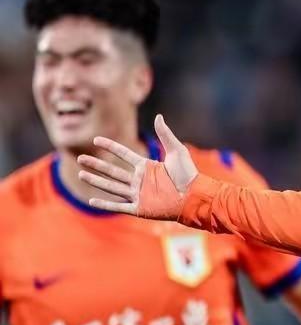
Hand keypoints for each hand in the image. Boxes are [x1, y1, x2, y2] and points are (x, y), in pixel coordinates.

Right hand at [76, 114, 196, 218]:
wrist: (195, 196)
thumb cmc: (189, 175)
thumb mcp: (177, 151)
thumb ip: (165, 135)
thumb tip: (158, 116)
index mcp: (146, 166)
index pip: (123, 154)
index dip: (110, 147)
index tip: (96, 140)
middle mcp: (139, 180)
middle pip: (112, 171)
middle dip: (96, 165)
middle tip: (80, 159)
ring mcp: (138, 195)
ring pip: (112, 186)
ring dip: (96, 180)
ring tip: (81, 173)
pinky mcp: (140, 208)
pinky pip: (119, 206)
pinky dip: (105, 204)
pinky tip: (92, 200)